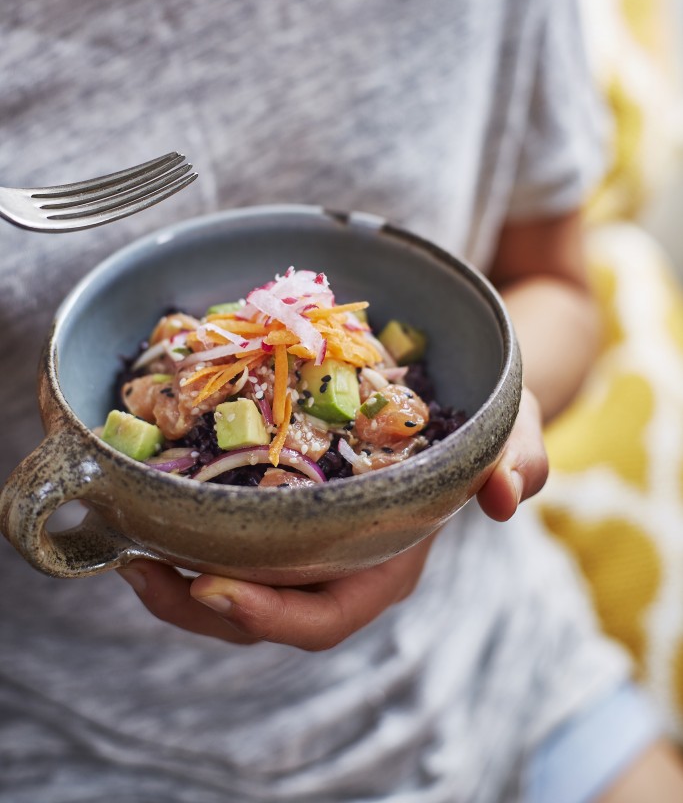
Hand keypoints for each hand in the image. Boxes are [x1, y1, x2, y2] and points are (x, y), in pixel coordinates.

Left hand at [117, 388, 544, 647]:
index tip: (216, 588)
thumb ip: (516, 459)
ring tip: (129, 548)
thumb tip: (505, 494)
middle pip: (265, 616)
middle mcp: (343, 566)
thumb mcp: (508, 431)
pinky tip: (152, 512)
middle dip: (200, 606)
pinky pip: (231, 545)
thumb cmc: (480, 426)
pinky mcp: (286, 515)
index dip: (273, 616)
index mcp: (390, 561)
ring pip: (237, 589)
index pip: (330, 616)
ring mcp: (310, 545)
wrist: (456, 407)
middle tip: (144, 568)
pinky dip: (187, 540)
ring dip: (178, 581)